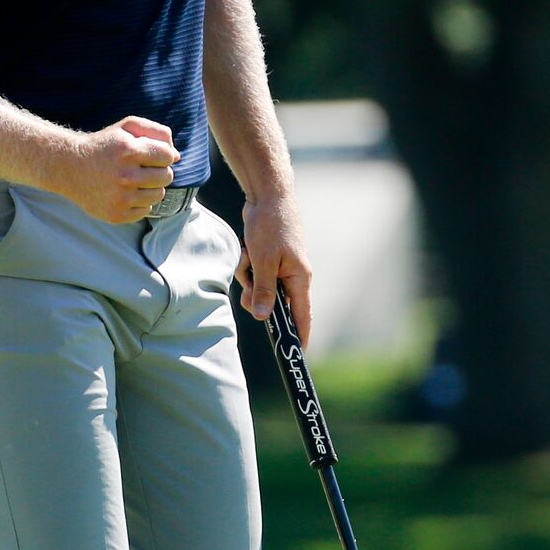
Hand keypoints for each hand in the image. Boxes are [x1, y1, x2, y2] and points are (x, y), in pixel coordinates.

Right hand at [64, 115, 179, 223]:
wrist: (70, 168)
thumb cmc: (105, 145)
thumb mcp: (127, 128)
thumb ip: (156, 133)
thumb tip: (177, 156)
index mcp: (128, 150)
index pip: (167, 156)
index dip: (162, 154)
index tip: (149, 154)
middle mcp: (125, 176)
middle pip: (167, 176)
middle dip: (159, 170)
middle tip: (141, 168)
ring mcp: (120, 198)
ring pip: (159, 195)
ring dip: (151, 187)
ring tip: (134, 180)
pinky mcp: (117, 215)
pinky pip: (146, 210)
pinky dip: (140, 202)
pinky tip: (125, 193)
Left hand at [238, 192, 312, 347]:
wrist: (268, 195)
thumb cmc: (271, 225)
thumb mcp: (264, 260)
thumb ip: (264, 290)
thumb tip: (263, 317)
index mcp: (300, 278)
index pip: (302, 316)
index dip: (299, 335)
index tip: (296, 354)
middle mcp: (293, 275)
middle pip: (274, 303)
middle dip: (258, 296)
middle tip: (249, 286)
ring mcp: (281, 267)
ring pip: (260, 288)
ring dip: (248, 278)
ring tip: (248, 257)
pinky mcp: (269, 259)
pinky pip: (254, 274)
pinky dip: (247, 266)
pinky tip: (246, 250)